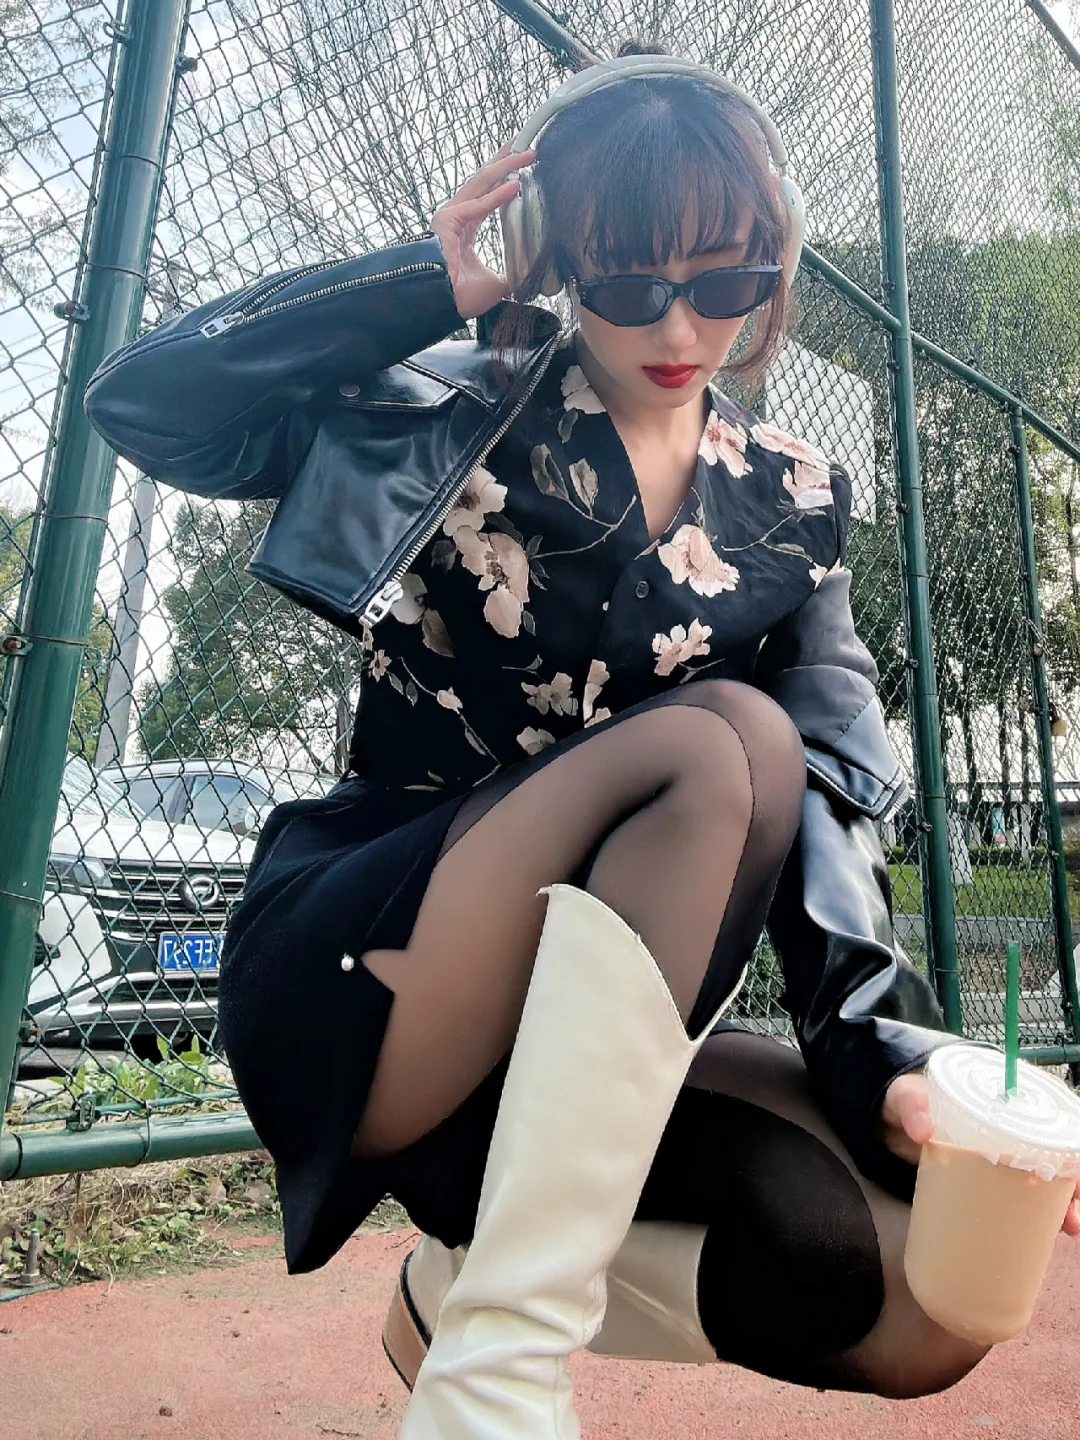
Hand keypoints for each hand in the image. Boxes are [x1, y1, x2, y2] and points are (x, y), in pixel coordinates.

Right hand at [429, 145, 536, 320]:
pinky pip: (477, 205)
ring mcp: (451, 215)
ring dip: (505, 167)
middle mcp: (458, 215)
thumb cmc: (460, 296)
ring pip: (482, 183)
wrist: (442, 306)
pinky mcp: (447, 220)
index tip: (524, 164)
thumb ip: (512, 274)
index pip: (488, 193)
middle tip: (529, 146)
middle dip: (507, 161)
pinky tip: (516, 187)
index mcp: (466, 227)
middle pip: (485, 180)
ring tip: (527, 154)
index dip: (505, 177)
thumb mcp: (496, 283)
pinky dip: (497, 196)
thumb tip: (531, 277)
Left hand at [880, 1071, 1079, 1236]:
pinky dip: (1038, 1214)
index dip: (1067, 1145)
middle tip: (1072, 1215)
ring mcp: (1003, 1156)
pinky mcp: (990, 1180)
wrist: (893, 1122)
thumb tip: (922, 1131)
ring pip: (1047, 1179)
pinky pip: (1021, 1196)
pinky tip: (1047, 1233)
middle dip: (1072, 1184)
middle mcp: (1009, 1128)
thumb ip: (911, 1106)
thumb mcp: (907, 1096)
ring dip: (1063, 1203)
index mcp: (998, 1101)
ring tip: (1069, 1228)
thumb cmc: (910, 1100)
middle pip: (1056, 1154)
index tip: (1073, 1172)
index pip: (1048, 1118)